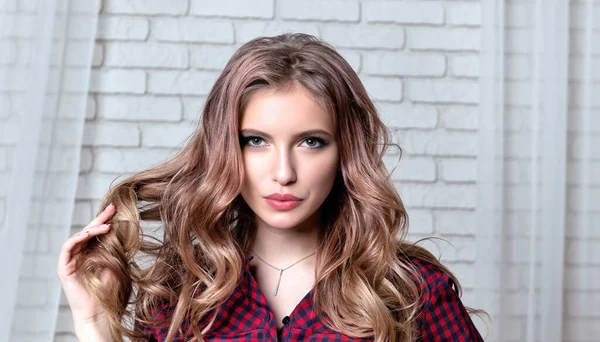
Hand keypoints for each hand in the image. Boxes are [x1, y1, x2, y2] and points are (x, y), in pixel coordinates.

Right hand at [57, 203, 114, 326]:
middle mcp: (80, 255)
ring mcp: (70, 261)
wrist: (99, 310)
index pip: (97, 233)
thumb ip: (116, 247)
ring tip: (106, 225)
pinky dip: (77, 239)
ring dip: (91, 229)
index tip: (116, 209)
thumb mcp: (116, 262)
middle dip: (99, 219)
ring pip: (78, 237)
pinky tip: (88, 234)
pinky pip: (67, 248)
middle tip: (111, 209)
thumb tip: (124, 228)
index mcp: (91, 253)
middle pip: (87, 231)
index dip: (105, 220)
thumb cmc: (110, 290)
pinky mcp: (63, 268)